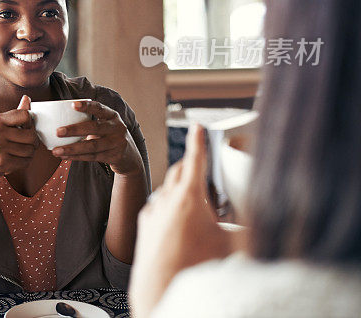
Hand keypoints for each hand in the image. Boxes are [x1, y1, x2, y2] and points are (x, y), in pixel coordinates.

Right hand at [0, 95, 38, 185]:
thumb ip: (14, 114)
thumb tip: (27, 97)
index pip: (25, 115)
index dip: (30, 123)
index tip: (26, 128)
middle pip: (31, 135)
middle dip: (34, 141)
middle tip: (28, 144)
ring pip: (30, 150)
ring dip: (29, 153)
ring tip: (20, 153)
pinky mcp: (2, 163)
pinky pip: (25, 161)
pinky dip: (25, 162)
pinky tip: (16, 160)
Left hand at [51, 100, 143, 175]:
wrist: (130, 157)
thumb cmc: (109, 136)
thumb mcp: (105, 125)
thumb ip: (89, 121)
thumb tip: (57, 119)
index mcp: (112, 115)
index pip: (99, 108)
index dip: (86, 106)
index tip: (72, 105)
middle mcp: (117, 127)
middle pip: (94, 127)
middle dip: (74, 129)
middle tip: (58, 131)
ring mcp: (117, 143)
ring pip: (92, 146)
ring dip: (72, 148)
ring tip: (56, 151)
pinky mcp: (114, 156)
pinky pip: (92, 157)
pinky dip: (77, 157)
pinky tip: (65, 157)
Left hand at [128, 125, 234, 317]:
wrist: (161, 286)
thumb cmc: (196, 266)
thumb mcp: (231, 245)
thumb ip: (250, 229)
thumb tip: (269, 222)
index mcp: (190, 197)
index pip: (195, 160)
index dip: (198, 141)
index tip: (197, 126)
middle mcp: (167, 199)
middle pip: (180, 171)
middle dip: (192, 165)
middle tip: (204, 167)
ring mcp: (153, 210)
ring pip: (167, 189)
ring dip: (181, 189)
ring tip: (198, 203)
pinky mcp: (144, 223)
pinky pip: (158, 205)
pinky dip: (169, 206)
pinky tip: (179, 219)